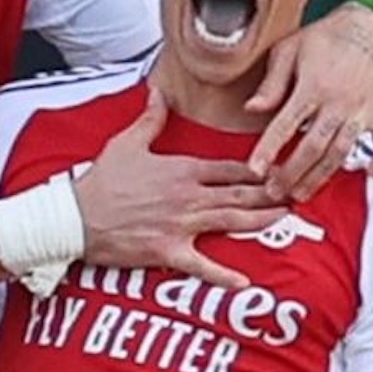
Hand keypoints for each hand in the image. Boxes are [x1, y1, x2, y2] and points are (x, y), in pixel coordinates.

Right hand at [75, 87, 284, 288]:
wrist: (76, 217)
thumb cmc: (101, 181)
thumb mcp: (127, 143)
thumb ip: (150, 117)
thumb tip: (157, 90)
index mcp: (182, 170)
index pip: (229, 168)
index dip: (257, 169)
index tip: (279, 168)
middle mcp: (188, 196)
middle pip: (239, 195)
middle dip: (270, 194)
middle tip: (296, 194)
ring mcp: (181, 225)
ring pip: (231, 223)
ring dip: (261, 221)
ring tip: (285, 220)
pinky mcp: (168, 252)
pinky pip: (201, 266)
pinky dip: (223, 275)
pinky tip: (245, 281)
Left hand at [245, 2, 372, 199]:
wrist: (364, 28)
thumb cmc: (320, 40)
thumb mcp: (288, 50)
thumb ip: (272, 83)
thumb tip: (251, 109)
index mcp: (312, 85)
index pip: (285, 124)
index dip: (268, 149)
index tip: (254, 170)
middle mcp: (339, 102)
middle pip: (314, 147)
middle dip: (292, 173)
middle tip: (273, 192)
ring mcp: (363, 109)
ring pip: (342, 151)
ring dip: (321, 176)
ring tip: (300, 194)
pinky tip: (369, 174)